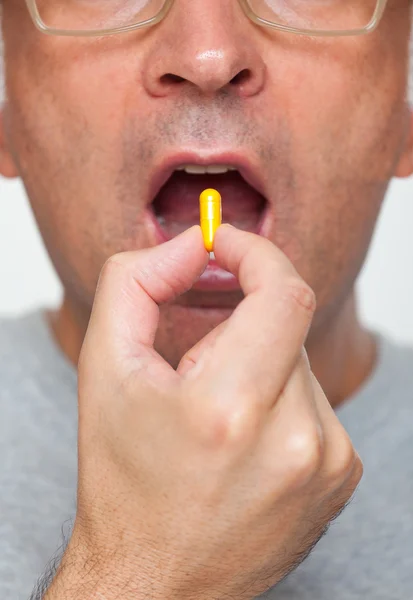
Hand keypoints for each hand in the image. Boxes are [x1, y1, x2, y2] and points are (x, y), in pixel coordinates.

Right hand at [48, 225, 361, 599]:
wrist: (153, 578)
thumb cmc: (123, 479)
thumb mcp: (105, 368)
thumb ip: (138, 282)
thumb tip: (195, 242)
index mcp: (229, 410)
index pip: (283, 294)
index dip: (256, 252)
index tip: (225, 245)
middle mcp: (294, 442)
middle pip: (286, 326)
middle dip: (240, 322)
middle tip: (196, 363)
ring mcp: (327, 464)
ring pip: (300, 362)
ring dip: (258, 363)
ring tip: (216, 414)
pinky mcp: (340, 477)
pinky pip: (315, 400)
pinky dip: (279, 397)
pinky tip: (244, 438)